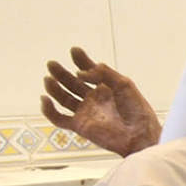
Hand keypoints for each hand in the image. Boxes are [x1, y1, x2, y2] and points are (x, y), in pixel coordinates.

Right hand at [40, 47, 161, 156]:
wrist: (140, 134)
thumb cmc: (137, 110)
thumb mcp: (124, 84)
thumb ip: (103, 73)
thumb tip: (80, 74)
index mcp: (105, 88)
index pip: (88, 71)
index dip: (81, 61)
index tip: (74, 51)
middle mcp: (94, 99)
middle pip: (72, 83)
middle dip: (61, 73)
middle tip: (51, 64)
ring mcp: (86, 112)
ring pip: (63, 98)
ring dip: (54, 88)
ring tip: (48, 78)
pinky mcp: (80, 126)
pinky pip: (59, 119)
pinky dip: (49, 110)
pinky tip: (45, 99)